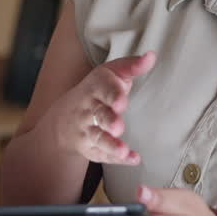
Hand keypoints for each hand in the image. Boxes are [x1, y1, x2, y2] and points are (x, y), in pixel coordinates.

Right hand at [37, 51, 155, 165]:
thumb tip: (152, 56)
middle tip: (119, 127)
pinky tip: (132, 159)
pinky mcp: (91, 148)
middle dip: (109, 121)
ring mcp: (88, 130)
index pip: (104, 91)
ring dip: (111, 144)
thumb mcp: (110, 74)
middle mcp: (89, 110)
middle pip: (99, 116)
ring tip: (123, 150)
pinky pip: (103, 155)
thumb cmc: (97, 90)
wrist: (65, 118)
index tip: (122, 102)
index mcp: (96, 88)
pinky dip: (117, 159)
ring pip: (98, 138)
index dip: (113, 96)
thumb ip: (132, 66)